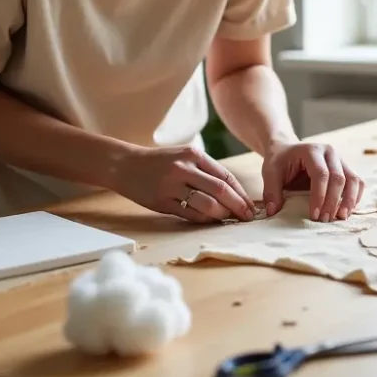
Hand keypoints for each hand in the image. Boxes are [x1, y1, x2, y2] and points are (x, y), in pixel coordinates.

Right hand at [115, 143, 256, 222]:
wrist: (126, 165)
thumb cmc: (159, 162)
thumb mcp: (183, 156)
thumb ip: (205, 171)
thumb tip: (233, 193)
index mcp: (193, 154)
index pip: (225, 176)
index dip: (241, 193)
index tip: (251, 206)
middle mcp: (184, 168)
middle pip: (220, 190)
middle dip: (238, 206)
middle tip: (248, 218)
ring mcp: (172, 185)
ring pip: (207, 204)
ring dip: (222, 215)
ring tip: (229, 220)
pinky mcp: (162, 201)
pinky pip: (190, 214)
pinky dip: (204, 220)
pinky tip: (211, 222)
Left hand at [261, 141, 364, 221]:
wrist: (288, 150)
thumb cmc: (280, 161)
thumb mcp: (270, 173)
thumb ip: (271, 191)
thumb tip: (273, 212)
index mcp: (311, 150)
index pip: (321, 174)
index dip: (319, 196)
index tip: (314, 215)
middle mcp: (330, 152)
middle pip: (339, 178)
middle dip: (333, 202)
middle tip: (324, 220)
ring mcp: (340, 160)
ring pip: (353, 180)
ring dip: (349, 201)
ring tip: (340, 218)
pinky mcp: (346, 168)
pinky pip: (358, 183)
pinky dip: (355, 198)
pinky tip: (346, 211)